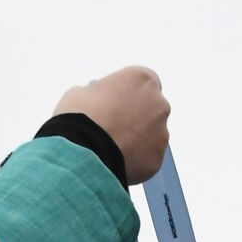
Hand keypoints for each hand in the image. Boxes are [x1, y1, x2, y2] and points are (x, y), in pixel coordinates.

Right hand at [53, 67, 169, 184]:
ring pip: (152, 136)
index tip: (116, 104)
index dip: (127, 94)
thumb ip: (97, 94)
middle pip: (151, 109)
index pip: (142, 83)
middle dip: (136, 117)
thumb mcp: (81, 93)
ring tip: (112, 148)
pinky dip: (135, 160)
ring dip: (137, 140)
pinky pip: (147, 158)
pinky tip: (116, 162)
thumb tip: (95, 101)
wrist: (82, 152)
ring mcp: (161, 133)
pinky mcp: (158, 159)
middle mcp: (159, 104)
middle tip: (114, 128)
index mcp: (142, 79)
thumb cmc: (79, 116)